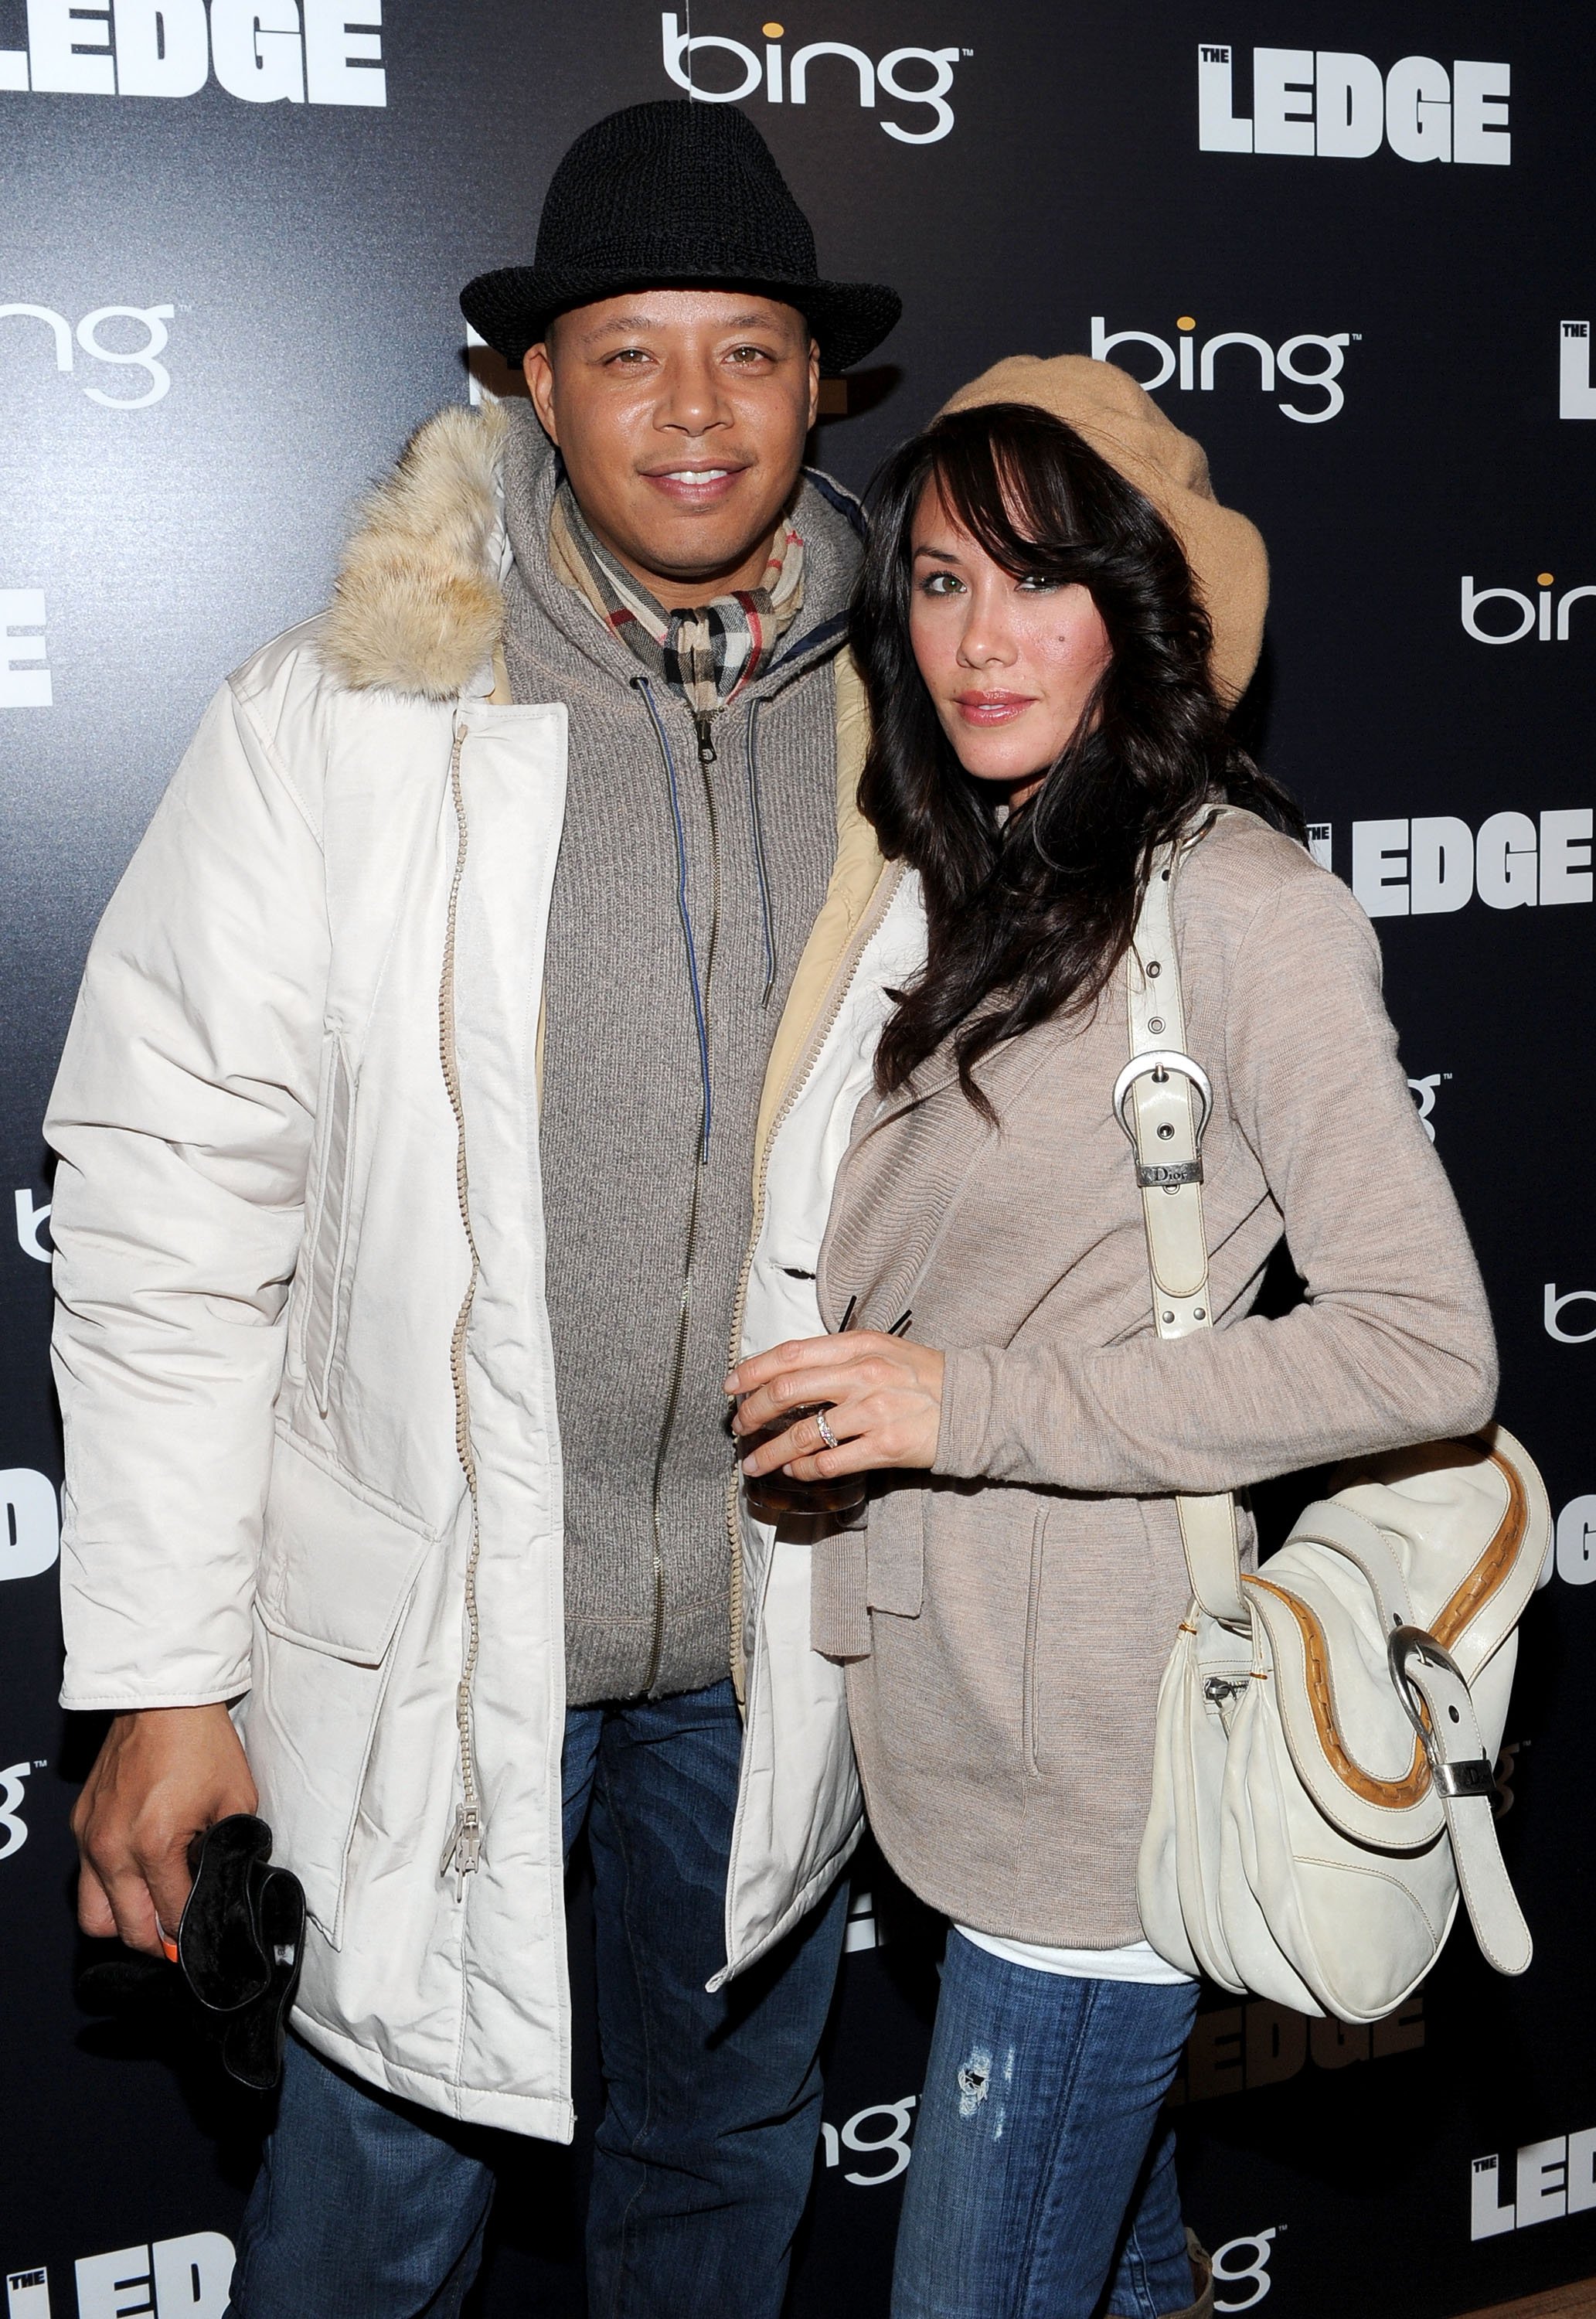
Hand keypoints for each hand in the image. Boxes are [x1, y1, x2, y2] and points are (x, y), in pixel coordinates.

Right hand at [71, 1703, 257, 1957]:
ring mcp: (90, 1838)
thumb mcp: (236, 1802)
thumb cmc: (203, 1745)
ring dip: (124, 1923)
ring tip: (152, 1913)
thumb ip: (231, 1853)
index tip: (203, 1941)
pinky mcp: (80, 1825)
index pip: (170, 1919)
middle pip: (127, 1931)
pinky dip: (110, 1889)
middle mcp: (113, 1849)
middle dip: (156, 1942)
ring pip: (95, 1916)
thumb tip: (226, 1888)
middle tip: (178, 1937)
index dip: (190, 1936)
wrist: (164, 1700)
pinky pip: (86, 1879)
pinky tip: (137, 1876)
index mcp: (155, 1845)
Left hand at [726, 1332, 944, 1483]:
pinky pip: (831, 1461)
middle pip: (787, 1392)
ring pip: (803, 1434)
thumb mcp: (880, 1349)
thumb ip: (836, 1357)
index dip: (753, 1370)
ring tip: (754, 1462)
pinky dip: (805, 1469)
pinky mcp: (886, 1447)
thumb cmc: (921, 1376)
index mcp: (857, 1346)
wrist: (972, 1403)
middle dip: (752, 1412)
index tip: (731, 1386)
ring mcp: (874, 1412)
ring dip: (770, 1452)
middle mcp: (863, 1375)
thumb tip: (785, 1373)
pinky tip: (795, 1471)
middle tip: (737, 1427)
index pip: (790, 1354)